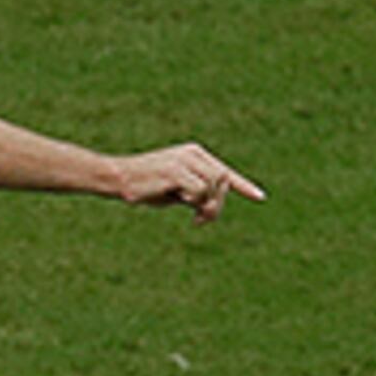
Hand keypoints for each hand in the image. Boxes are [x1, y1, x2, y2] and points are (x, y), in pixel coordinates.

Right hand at [116, 143, 261, 220]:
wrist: (115, 177)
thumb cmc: (141, 188)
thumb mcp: (174, 192)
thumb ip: (195, 194)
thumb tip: (212, 208)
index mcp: (194, 155)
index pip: (224, 172)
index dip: (243, 186)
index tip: (260, 197)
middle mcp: (193, 154)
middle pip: (223, 180)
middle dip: (219, 204)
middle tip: (204, 221)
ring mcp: (185, 160)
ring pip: (214, 186)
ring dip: (210, 207)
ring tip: (198, 220)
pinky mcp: (176, 170)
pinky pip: (199, 191)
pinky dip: (196, 203)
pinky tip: (187, 212)